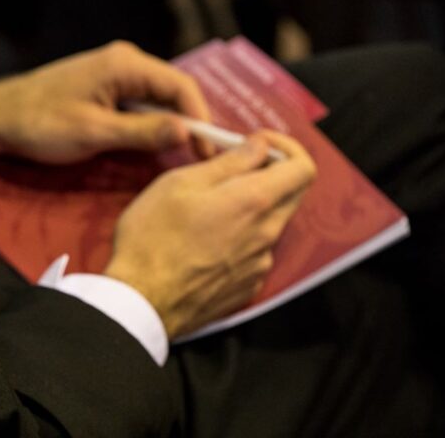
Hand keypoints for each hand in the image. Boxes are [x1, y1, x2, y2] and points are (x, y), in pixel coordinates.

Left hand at [0, 41, 213, 162]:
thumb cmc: (41, 124)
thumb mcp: (94, 132)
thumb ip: (142, 131)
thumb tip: (187, 132)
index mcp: (125, 65)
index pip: (180, 87)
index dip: (201, 119)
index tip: (208, 152)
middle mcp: (125, 62)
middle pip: (174, 91)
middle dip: (191, 122)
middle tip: (202, 159)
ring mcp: (115, 73)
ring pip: (159, 98)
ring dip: (173, 124)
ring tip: (187, 156)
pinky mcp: (106, 87)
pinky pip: (142, 103)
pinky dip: (154, 123)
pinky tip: (159, 145)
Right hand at [104, 131, 316, 338]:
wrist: (141, 301)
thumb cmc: (153, 237)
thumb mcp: (180, 183)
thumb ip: (229, 163)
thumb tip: (259, 146)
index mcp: (254, 202)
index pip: (303, 167)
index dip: (286, 147)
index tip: (256, 143)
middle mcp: (267, 234)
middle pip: (291, 194)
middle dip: (269, 173)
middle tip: (231, 169)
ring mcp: (259, 265)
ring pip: (270, 224)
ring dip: (251, 208)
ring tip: (207, 210)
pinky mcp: (247, 287)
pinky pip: (256, 253)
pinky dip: (240, 238)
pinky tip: (204, 243)